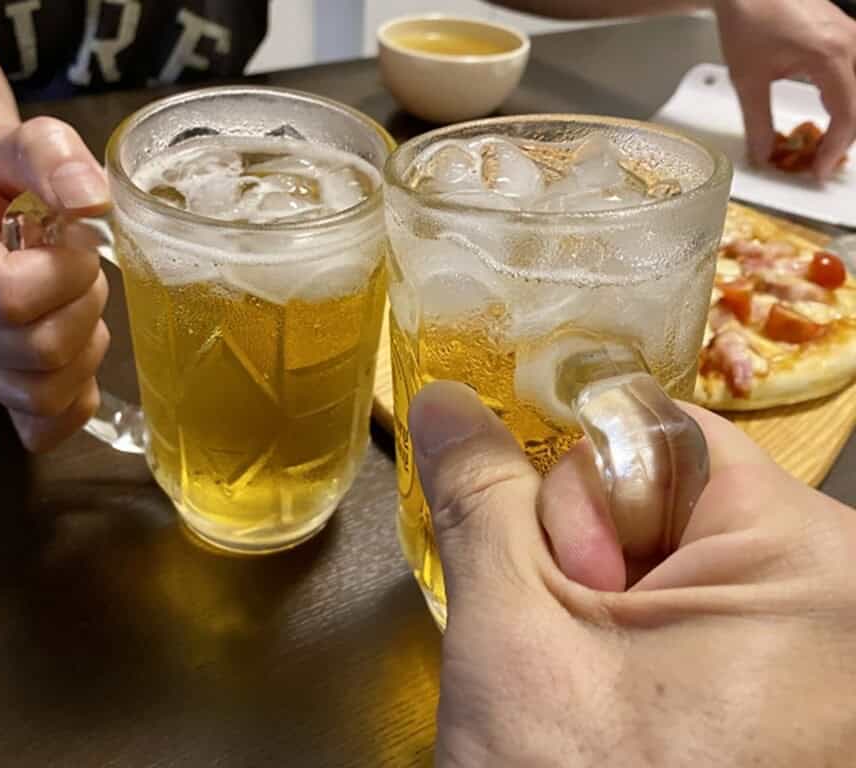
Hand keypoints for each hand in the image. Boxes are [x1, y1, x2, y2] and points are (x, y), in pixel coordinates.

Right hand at [0, 118, 111, 450]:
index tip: (79, 242)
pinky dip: (75, 397)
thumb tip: (93, 202)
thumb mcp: (23, 140)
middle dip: (84, 306)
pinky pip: (39, 425)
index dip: (65, 276)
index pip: (7, 296)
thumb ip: (55, 156)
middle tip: (85, 270)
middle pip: (33, 348)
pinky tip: (80, 353)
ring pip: (41, 392)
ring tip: (79, 303)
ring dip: (86, 348)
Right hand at [409, 381, 855, 766]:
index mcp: (807, 559)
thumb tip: (444, 401)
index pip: (657, 433)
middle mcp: (834, 594)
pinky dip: (626, 635)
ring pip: (661, 553)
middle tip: (567, 643)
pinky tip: (604, 694)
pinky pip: (686, 609)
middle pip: (663, 491)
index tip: (566, 582)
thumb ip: (481, 498)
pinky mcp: (785, 690)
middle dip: (583, 551)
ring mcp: (813, 649)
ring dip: (593, 598)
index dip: (580, 490)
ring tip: (580, 684)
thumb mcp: (515, 632)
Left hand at [715, 0, 855, 178]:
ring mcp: (849, 36)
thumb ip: (757, 121)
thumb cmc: (748, 18)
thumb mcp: (747, 78)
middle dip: (843, 139)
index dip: (835, 149)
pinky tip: (826, 115)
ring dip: (845, 120)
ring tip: (822, 145)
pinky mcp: (842, 34)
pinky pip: (854, 74)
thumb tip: (763, 153)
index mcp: (831, 55)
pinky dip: (844, 100)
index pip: (848, 114)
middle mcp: (849, 43)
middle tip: (819, 163)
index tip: (819, 170)